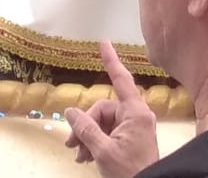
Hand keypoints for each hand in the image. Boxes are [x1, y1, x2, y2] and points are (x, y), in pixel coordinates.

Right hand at [62, 42, 159, 177]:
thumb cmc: (129, 172)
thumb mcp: (103, 151)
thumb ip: (86, 129)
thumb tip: (70, 111)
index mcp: (136, 113)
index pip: (121, 80)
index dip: (111, 60)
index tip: (103, 42)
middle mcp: (137, 116)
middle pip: (104, 109)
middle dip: (85, 125)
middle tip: (71, 143)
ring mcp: (134, 128)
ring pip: (103, 123)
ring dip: (87, 137)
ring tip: (78, 154)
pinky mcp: (130, 140)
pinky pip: (108, 133)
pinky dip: (95, 143)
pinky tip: (85, 157)